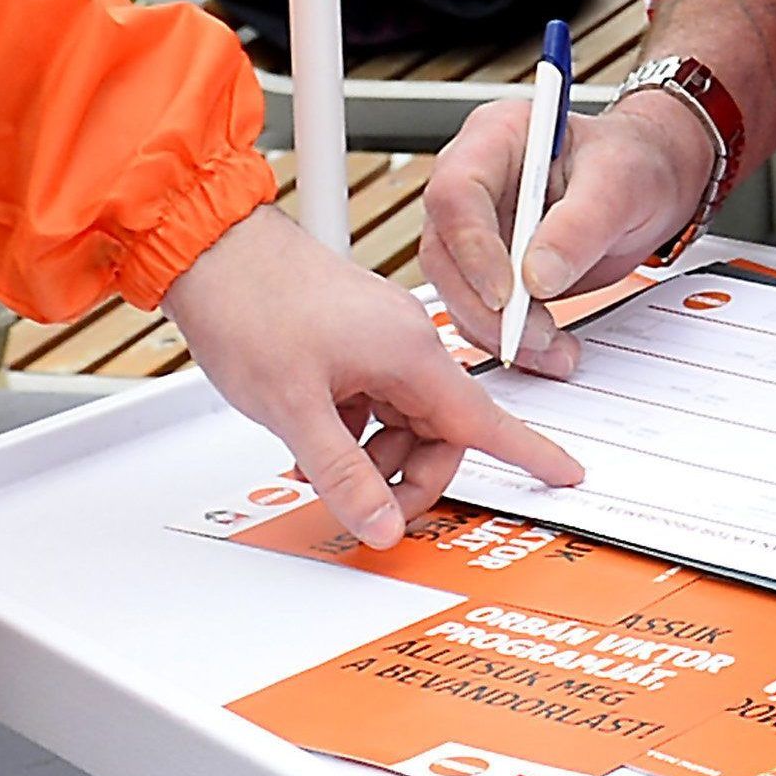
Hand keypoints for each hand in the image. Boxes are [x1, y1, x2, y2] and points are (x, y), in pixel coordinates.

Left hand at [166, 206, 581, 547]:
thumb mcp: (295, 409)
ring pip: (404, 419)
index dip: (530, 451)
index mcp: (409, 351)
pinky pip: (374, 401)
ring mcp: (378, 338)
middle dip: (410, 476)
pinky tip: (316, 442)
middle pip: (439, 430)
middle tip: (366, 507)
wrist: (212, 252)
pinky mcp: (352, 339)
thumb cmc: (252, 306)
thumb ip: (342, 474)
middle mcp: (405, 341)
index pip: (484, 417)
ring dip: (375, 456)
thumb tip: (379, 524)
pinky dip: (354, 431)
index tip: (564, 473)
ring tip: (324, 470)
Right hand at [411, 88, 713, 377]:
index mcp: (495, 137)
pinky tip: (548, 351)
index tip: (508, 294)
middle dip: (484, 305)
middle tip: (534, 335)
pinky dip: (510, 338)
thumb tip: (538, 278)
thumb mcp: (621, 183)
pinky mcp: (488, 267)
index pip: (456, 193)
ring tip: (553, 349)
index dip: (473, 248)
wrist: (654, 183)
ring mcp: (477, 227)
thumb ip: (580, 225)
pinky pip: (480, 309)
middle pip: (445, 250)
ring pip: (456, 289)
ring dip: (498, 330)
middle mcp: (474, 182)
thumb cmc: (636, 162)